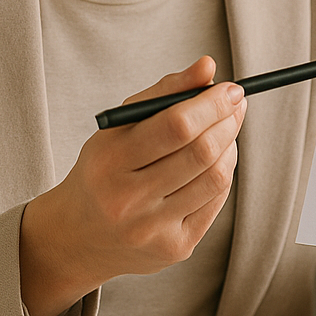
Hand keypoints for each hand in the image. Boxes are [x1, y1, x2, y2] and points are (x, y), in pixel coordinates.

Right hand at [19, 56, 245, 315]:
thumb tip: (208, 66)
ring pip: (215, 178)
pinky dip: (223, 174)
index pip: (175, 126)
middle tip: (236, 104)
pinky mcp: (174, 248)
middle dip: (228, 121)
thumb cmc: (105, 169)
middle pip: (201, 153)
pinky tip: (216, 161)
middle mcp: (128, 200)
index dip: (212, 103)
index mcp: (109, 161)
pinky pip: (215, 203)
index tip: (232, 88)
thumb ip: (164, 93)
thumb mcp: (119, 127)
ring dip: (230, 146)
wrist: (78, 237)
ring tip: (225, 131)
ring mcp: (152, 229)